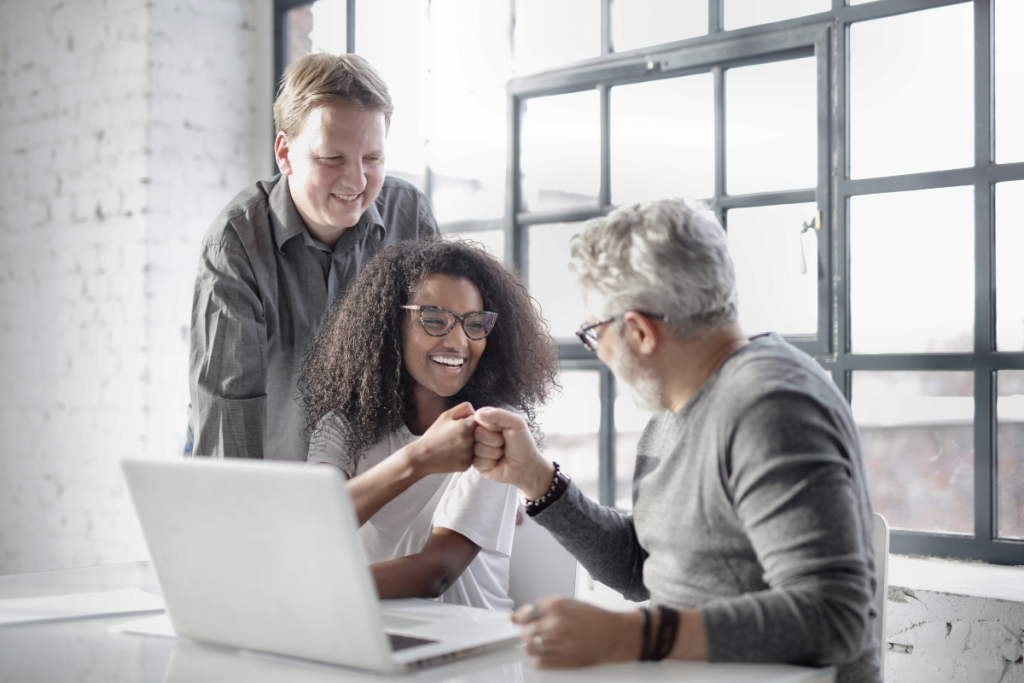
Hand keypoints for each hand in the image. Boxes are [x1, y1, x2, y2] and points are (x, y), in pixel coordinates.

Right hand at [406, 402, 476, 475]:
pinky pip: (472, 457)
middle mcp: (471, 440)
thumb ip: (464, 408)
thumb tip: (476, 412)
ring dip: (469, 445)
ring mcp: (470, 454)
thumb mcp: (446, 415)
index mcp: (467, 426)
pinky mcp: (467, 465)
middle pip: (480, 434)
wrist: (423, 456)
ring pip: (476, 446)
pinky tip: (453, 454)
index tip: (458, 427)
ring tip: (453, 446)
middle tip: (455, 437)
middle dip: (470, 434)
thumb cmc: (434, 435)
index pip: (479, 420)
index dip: (468, 422)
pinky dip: (464, 455)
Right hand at [471, 407, 553, 498]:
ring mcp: (477, 449)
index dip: (492, 425)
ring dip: (494, 452)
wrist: (526, 465)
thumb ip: (499, 414)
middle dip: (495, 440)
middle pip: (477, 433)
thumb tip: (478, 414)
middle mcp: (479, 434)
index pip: (479, 417)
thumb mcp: (516, 423)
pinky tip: (496, 462)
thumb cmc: (522, 443)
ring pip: (477, 448)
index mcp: (487, 421)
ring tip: (502, 453)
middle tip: (504, 443)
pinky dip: (490, 463)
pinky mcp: (476, 464)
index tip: (503, 429)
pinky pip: (477, 462)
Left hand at [512, 597, 640, 667]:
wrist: (615, 635)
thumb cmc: (595, 619)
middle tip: (533, 633)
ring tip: (540, 643)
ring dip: (531, 646)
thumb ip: (544, 607)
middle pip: (526, 631)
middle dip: (526, 632)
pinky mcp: (565, 660)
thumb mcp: (569, 603)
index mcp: (558, 605)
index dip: (521, 618)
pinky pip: (539, 661)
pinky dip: (537, 658)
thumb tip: (520, 615)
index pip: (526, 612)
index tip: (519, 621)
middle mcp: (557, 623)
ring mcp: (561, 642)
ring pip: (530, 646)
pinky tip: (544, 654)